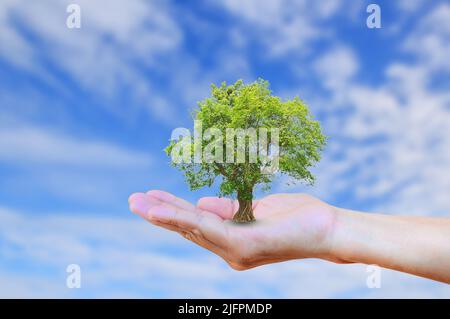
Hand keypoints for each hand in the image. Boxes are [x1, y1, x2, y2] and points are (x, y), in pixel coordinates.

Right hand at [128, 190, 338, 269]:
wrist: (328, 229)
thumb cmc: (297, 218)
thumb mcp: (255, 207)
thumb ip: (228, 208)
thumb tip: (200, 203)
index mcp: (233, 239)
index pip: (197, 225)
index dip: (173, 212)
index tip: (152, 197)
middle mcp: (230, 250)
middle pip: (188, 229)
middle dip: (160, 215)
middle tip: (133, 201)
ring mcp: (235, 250)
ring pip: (192, 229)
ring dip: (163, 215)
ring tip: (138, 204)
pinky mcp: (243, 246)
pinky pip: (206, 228)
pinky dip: (181, 218)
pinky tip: (161, 210)